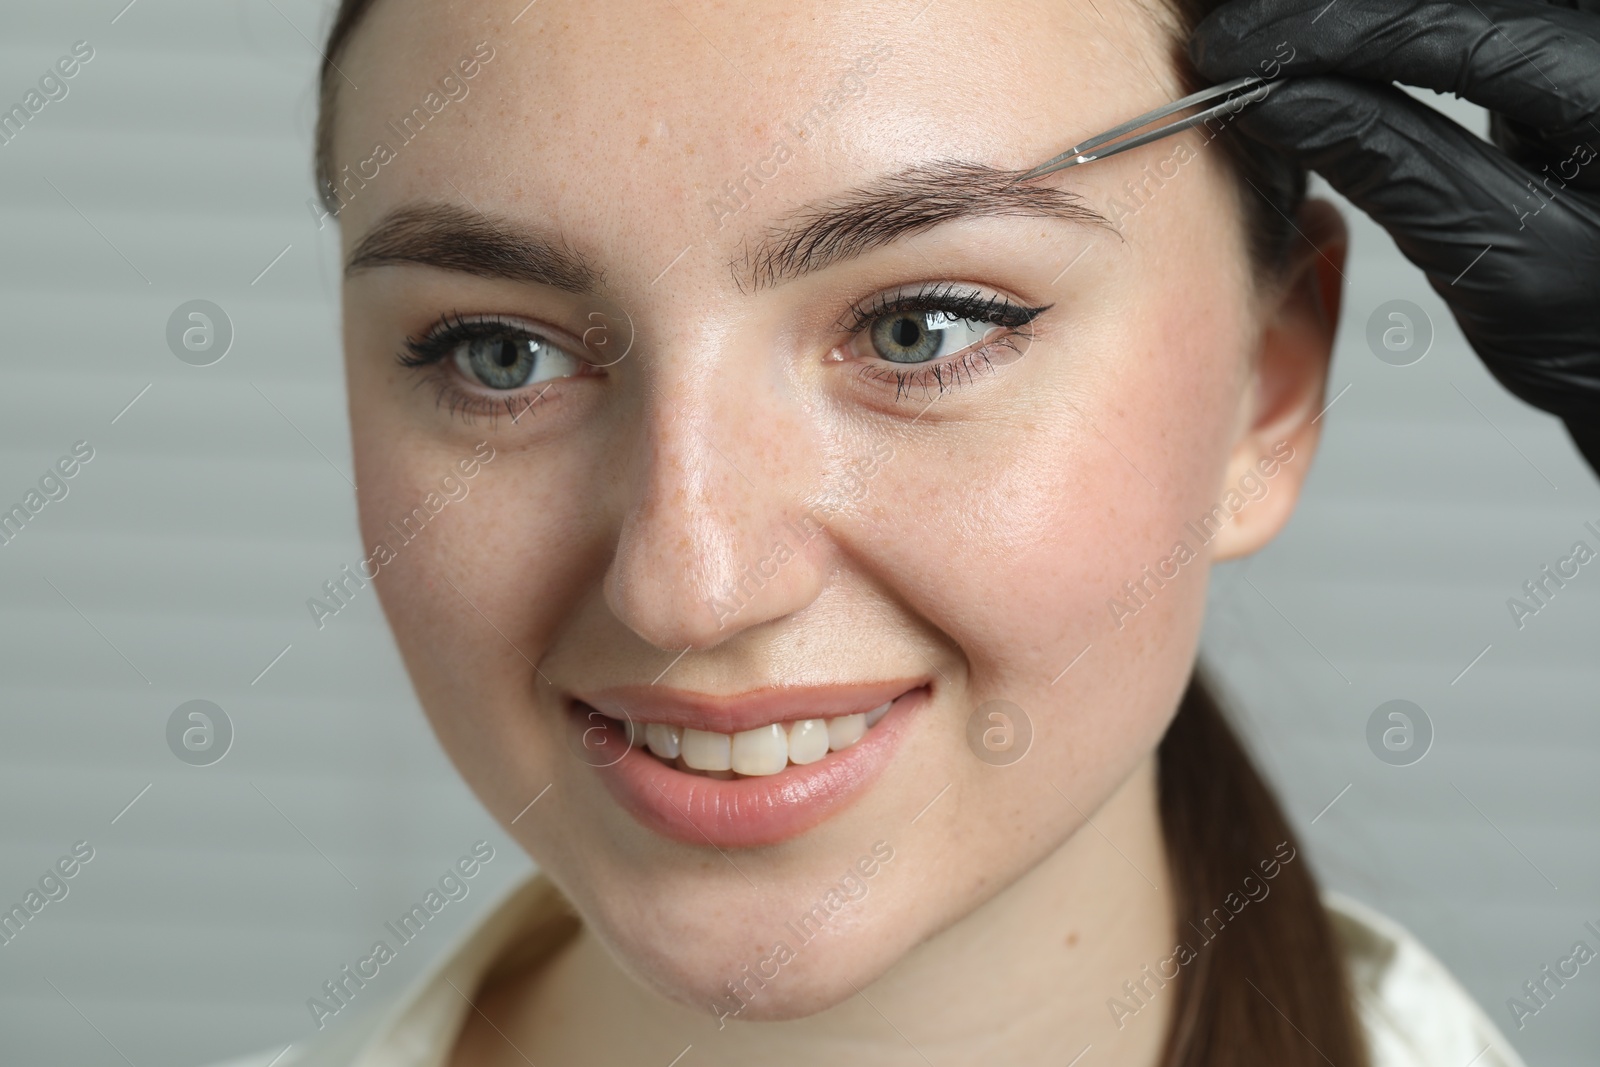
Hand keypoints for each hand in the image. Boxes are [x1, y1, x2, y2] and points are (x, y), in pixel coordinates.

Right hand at [1190, 0, 1599, 475]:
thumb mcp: (1496, 266)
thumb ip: (1393, 167)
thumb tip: (1281, 103)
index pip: (1454, 30)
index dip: (1332, 31)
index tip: (1238, 46)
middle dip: (1340, 8)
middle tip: (1243, 33)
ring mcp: (1588, 43)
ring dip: (1359, 13)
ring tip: (1276, 40)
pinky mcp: (1566, 50)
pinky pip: (1475, 17)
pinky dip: (1396, 24)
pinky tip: (1330, 42)